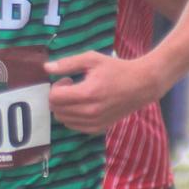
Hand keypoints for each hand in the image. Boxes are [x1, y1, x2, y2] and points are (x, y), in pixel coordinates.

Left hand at [43, 51, 159, 133]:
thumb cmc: (117, 69)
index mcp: (87, 93)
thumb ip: (68, 63)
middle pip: (56, 110)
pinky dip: (72, 116)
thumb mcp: (92, 59)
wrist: (141, 85)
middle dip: (58, 97)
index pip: (54, 98)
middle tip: (72, 86)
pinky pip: (74, 126)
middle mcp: (90, 111)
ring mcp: (95, 122)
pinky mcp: (98, 129)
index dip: (56, 87)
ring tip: (78, 95)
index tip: (68, 79)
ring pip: (63, 120)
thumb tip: (46, 68)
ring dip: (64, 107)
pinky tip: (83, 105)